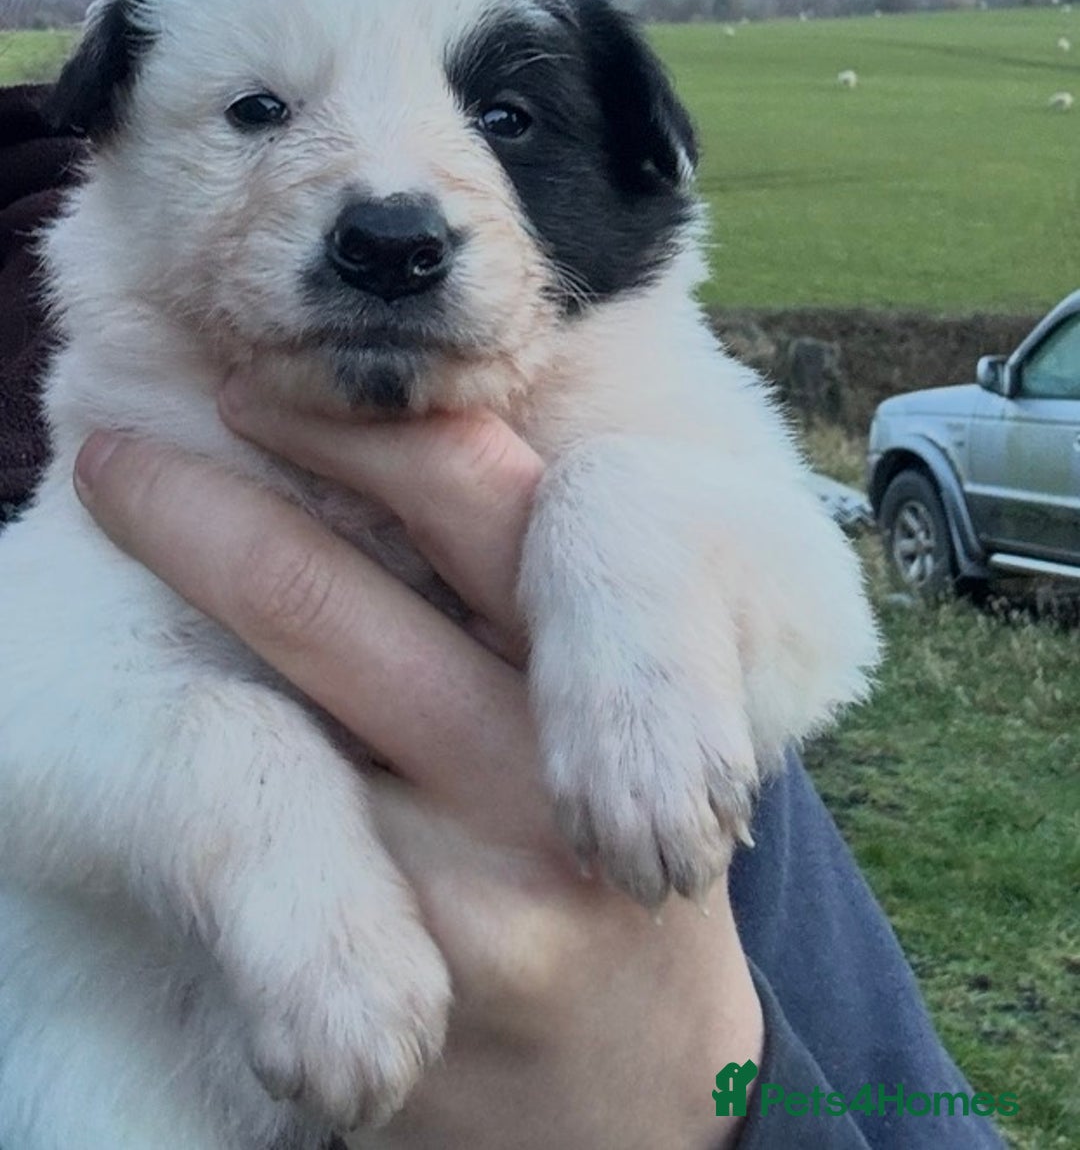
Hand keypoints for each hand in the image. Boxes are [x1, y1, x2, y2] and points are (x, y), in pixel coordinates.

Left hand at [75, 395, 761, 1149]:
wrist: (648, 1090)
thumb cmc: (607, 848)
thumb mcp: (605, 708)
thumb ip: (514, 599)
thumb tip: (383, 451)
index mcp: (605, 658)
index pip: (471, 490)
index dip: (348, 425)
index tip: (249, 393)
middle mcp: (546, 760)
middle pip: (324, 599)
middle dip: (191, 514)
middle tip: (106, 462)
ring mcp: (474, 885)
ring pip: (272, 729)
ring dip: (176, 633)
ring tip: (114, 549)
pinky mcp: (412, 999)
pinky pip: (276, 868)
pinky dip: (217, 787)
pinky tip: (180, 745)